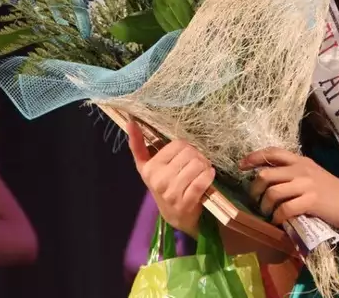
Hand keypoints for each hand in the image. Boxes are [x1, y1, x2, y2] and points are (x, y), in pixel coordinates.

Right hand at [127, 121, 214, 237]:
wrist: (176, 216)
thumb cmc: (164, 186)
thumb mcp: (148, 167)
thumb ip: (139, 146)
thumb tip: (130, 122)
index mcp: (149, 169)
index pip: (177, 144)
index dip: (187, 148)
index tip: (186, 156)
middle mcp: (158, 180)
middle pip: (189, 153)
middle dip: (198, 156)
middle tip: (197, 164)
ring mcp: (171, 193)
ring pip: (197, 165)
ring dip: (205, 166)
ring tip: (202, 171)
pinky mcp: (186, 203)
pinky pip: (202, 180)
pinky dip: (208, 176)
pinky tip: (208, 176)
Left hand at [241, 148, 338, 229]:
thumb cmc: (333, 192)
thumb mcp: (313, 176)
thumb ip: (294, 175)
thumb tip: (269, 182)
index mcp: (301, 161)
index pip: (272, 152)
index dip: (254, 158)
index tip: (241, 166)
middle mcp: (301, 169)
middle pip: (266, 174)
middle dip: (255, 189)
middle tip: (256, 200)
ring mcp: (306, 184)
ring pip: (272, 192)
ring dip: (265, 206)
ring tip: (268, 213)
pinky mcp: (311, 201)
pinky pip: (285, 209)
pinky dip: (278, 218)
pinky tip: (280, 221)